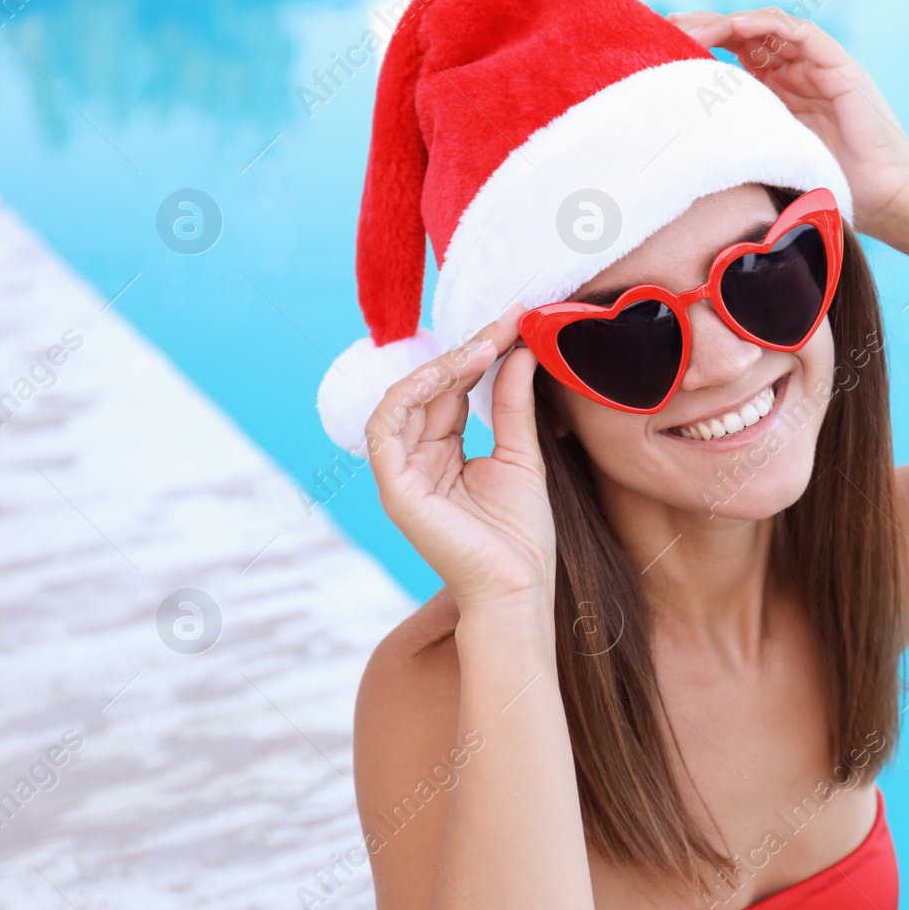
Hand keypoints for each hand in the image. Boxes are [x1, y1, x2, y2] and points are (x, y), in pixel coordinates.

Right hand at [363, 307, 557, 616]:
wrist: (518, 586)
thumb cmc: (521, 535)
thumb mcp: (522, 456)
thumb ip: (513, 405)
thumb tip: (519, 352)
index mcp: (443, 455)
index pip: (450, 392)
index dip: (477, 355)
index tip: (513, 323)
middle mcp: (417, 461)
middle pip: (426, 390)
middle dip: (464, 352)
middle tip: (504, 323)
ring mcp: (402, 474)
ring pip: (402, 400)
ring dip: (441, 367)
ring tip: (483, 346)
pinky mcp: (394, 487)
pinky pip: (386, 427)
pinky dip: (412, 393)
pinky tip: (451, 371)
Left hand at [669, 7, 908, 244]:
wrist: (886, 202)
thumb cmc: (828, 193)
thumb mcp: (766, 165)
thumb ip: (735, 146)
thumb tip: (677, 149)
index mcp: (774, 94)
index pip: (728, 56)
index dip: (694, 47)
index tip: (656, 48)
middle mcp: (793, 73)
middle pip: (740, 35)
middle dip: (700, 27)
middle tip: (662, 27)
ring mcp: (816, 66)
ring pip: (764, 27)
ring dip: (725, 22)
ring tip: (690, 27)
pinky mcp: (838, 65)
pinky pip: (799, 33)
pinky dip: (766, 25)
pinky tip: (733, 28)